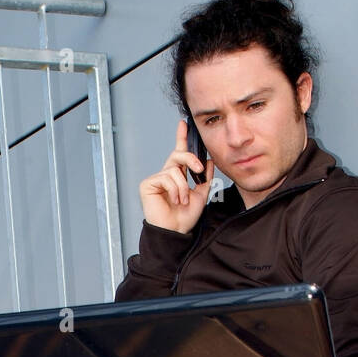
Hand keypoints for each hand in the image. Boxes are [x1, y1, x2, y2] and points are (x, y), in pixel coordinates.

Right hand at [139, 118, 214, 232]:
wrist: (176, 232)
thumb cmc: (185, 217)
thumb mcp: (201, 194)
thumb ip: (205, 177)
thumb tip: (209, 161)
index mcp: (178, 176)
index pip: (179, 153)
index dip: (181, 138)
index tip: (184, 124)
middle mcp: (166, 175)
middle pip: (178, 155)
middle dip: (190, 158)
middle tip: (198, 169)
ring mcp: (156, 179)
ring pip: (175, 170)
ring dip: (183, 187)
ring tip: (182, 201)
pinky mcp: (148, 184)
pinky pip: (166, 178)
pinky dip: (174, 190)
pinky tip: (174, 200)